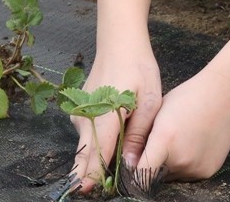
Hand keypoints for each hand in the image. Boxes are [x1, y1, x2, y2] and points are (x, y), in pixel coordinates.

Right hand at [70, 46, 162, 194]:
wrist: (119, 42)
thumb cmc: (138, 68)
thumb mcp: (149, 101)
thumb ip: (138, 134)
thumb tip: (131, 163)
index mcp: (103, 115)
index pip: (95, 153)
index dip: (91, 176)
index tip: (88, 192)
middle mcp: (85, 117)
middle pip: (88, 154)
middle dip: (94, 173)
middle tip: (101, 190)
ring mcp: (80, 113)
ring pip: (88, 144)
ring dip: (99, 155)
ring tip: (118, 159)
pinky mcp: (80, 111)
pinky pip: (88, 133)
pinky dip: (99, 141)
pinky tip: (115, 135)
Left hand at [131, 69, 229, 181]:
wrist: (225, 95)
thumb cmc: (188, 97)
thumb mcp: (159, 111)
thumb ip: (143, 137)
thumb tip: (129, 159)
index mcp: (164, 139)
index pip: (140, 174)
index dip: (132, 175)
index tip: (129, 171)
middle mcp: (180, 158)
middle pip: (155, 175)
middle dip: (153, 165)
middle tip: (161, 145)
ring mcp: (195, 167)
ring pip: (171, 176)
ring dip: (169, 166)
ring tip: (179, 141)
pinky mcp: (207, 171)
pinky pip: (188, 174)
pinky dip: (186, 165)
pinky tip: (192, 144)